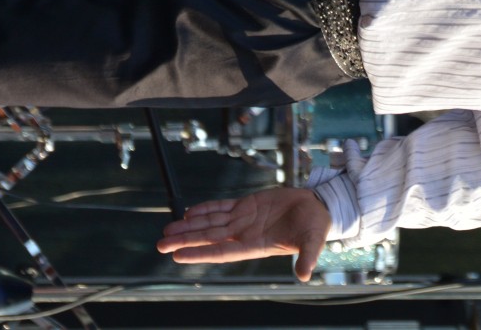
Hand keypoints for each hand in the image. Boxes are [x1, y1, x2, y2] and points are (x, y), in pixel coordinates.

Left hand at [155, 187, 331, 280]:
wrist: (318, 208)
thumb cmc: (315, 227)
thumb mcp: (313, 241)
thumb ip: (307, 257)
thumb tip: (304, 275)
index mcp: (255, 245)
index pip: (221, 251)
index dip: (200, 252)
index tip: (178, 255)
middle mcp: (243, 234)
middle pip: (208, 238)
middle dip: (185, 240)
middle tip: (161, 244)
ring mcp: (243, 219)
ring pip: (210, 223)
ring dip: (189, 226)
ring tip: (167, 228)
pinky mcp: (247, 205)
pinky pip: (221, 207)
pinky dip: (205, 209)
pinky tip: (189, 211)